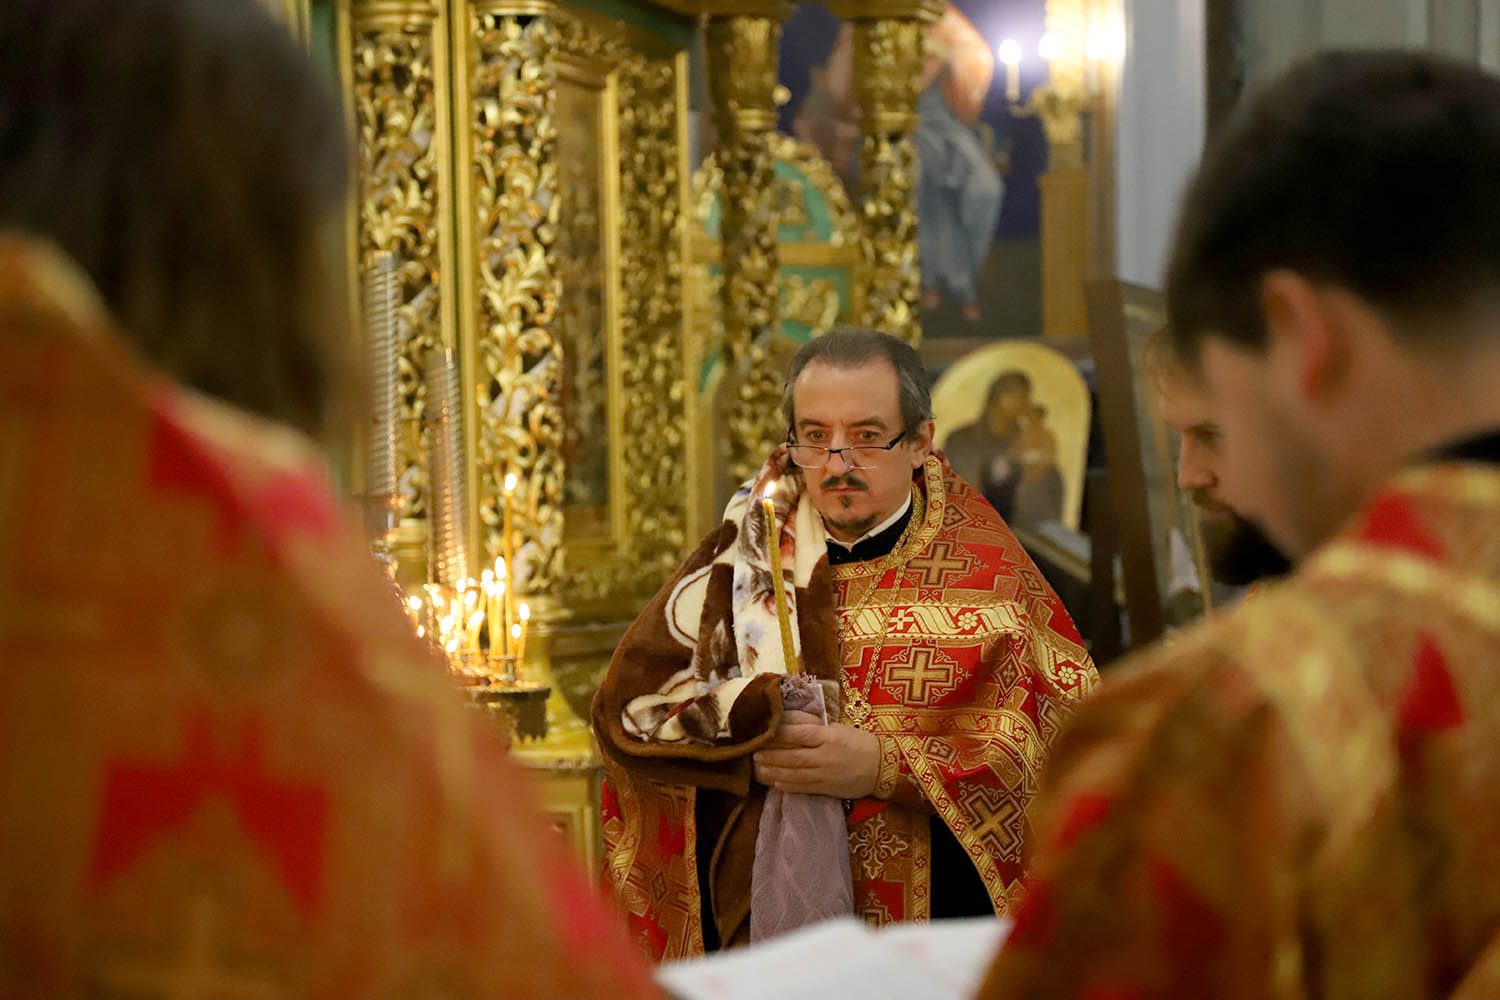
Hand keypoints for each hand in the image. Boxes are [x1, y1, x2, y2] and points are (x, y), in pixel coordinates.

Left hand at [753, 710, 878, 799]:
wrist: (882, 767)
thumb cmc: (859, 743)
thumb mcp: (838, 728)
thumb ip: (815, 727)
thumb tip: (789, 722)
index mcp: (828, 737)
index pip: (799, 734)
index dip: (779, 734)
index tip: (764, 732)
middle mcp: (825, 756)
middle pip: (792, 757)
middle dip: (771, 756)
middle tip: (753, 753)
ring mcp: (825, 775)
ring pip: (794, 774)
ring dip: (774, 772)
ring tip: (759, 768)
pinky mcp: (827, 789)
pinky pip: (803, 788)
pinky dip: (788, 786)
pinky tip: (775, 783)